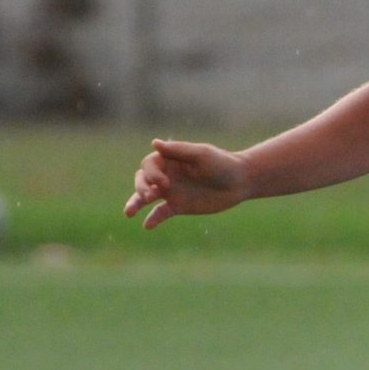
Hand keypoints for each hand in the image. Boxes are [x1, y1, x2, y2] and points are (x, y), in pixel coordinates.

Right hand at [124, 139, 249, 228]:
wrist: (240, 182)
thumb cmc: (222, 163)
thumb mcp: (202, 155)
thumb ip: (178, 150)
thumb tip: (154, 143)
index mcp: (170, 159)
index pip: (149, 165)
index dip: (151, 174)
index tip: (164, 183)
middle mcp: (167, 174)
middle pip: (142, 179)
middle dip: (141, 187)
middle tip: (150, 195)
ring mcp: (171, 191)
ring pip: (146, 197)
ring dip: (136, 202)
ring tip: (129, 213)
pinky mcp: (178, 206)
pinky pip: (160, 213)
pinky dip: (153, 219)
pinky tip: (147, 226)